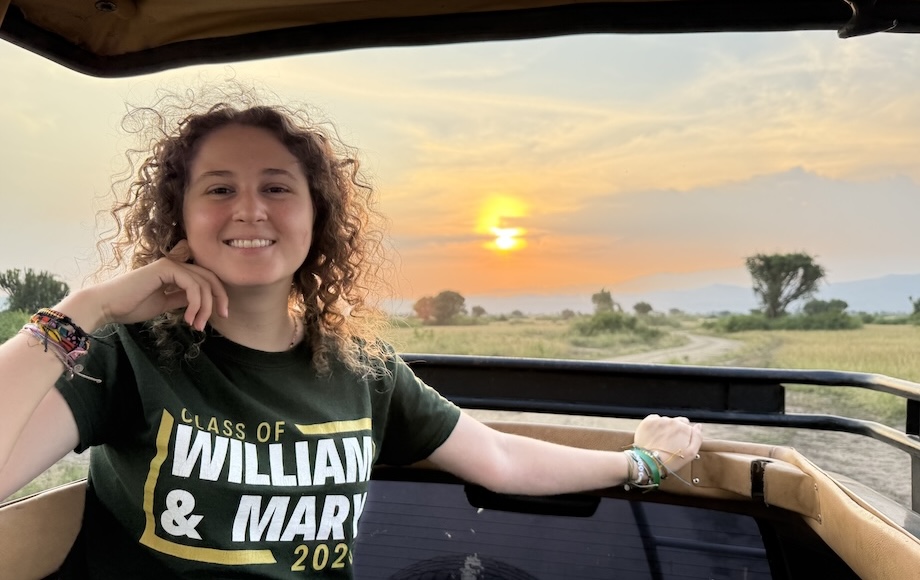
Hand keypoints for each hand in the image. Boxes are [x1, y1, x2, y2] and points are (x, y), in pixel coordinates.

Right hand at [61, 241, 228, 331]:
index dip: (217, 296)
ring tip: (197, 325)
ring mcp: (170, 264)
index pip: (205, 279)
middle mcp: (174, 265)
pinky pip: (192, 284)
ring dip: (205, 306)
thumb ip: (181, 299)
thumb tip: (200, 301)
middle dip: (219, 298)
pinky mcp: (165, 268)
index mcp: (174, 272)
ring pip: (203, 282)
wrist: (106, 306)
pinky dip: (196, 302)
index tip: (220, 315)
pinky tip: (189, 318)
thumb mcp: (164, 304)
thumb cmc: (130, 307)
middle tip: (222, 317)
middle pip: (210, 277)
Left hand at [633, 414, 702, 473]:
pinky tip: (653, 435)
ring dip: (665, 428)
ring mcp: (659, 420)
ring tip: (661, 441)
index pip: (687, 426)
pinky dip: (654, 426)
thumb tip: (698, 426)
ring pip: (665, 421)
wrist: (649, 462)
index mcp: (684, 427)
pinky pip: (654, 419)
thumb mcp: (691, 453)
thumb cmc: (671, 460)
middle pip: (676, 422)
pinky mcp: (648, 421)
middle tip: (670, 443)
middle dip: (675, 430)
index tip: (679, 444)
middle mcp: (672, 420)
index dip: (684, 436)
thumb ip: (697, 438)